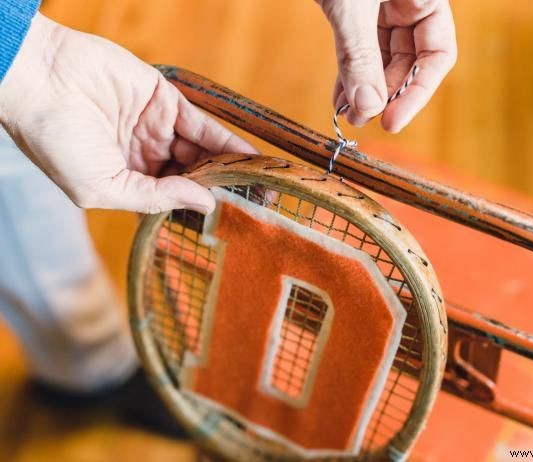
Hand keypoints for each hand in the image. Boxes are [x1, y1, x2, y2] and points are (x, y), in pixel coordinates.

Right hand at [0, 13, 255, 214]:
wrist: (37, 80)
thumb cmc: (54, 142)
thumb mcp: (102, 188)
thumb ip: (155, 198)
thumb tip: (203, 205)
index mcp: (126, 182)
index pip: (171, 201)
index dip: (198, 212)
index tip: (230, 226)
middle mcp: (145, 158)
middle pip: (193, 178)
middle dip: (224, 191)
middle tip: (258, 206)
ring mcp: (156, 129)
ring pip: (203, 153)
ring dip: (231, 169)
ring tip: (261, 186)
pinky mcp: (165, 101)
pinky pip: (203, 125)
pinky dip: (227, 142)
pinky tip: (250, 159)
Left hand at [318, 0, 456, 132]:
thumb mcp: (351, 8)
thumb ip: (360, 54)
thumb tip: (369, 106)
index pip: (438, 54)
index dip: (416, 93)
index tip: (392, 122)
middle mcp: (410, 3)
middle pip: (409, 63)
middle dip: (384, 96)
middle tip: (360, 120)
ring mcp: (385, 8)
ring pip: (382, 60)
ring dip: (365, 91)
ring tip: (348, 114)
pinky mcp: (359, 13)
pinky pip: (360, 50)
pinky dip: (350, 74)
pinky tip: (340, 98)